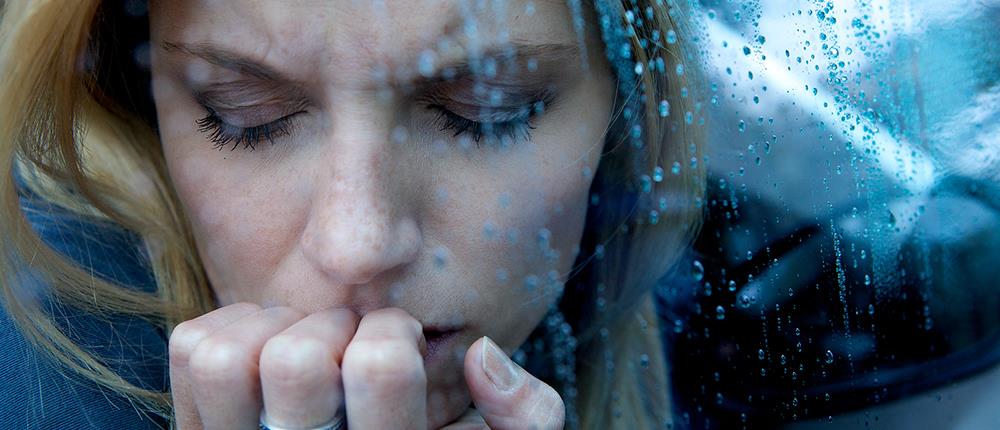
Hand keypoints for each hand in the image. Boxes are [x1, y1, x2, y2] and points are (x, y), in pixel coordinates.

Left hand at [168, 303, 564, 429]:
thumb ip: (527, 415)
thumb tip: (481, 354)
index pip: (379, 363)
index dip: (395, 331)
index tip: (399, 341)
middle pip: (297, 360)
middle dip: (338, 324)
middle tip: (352, 339)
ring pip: (227, 358)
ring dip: (276, 327)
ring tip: (308, 341)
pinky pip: (193, 349)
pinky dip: (235, 325)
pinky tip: (270, 349)